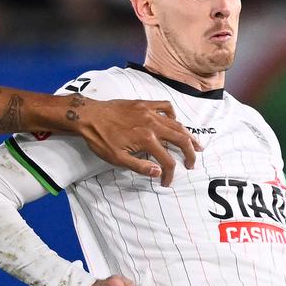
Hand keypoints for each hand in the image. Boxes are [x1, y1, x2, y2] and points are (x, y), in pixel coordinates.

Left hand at [72, 99, 200, 183]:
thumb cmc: (100, 139)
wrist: (89, 116)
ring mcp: (150, 112)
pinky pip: (165, 106)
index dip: (170, 174)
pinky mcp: (144, 104)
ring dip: (188, 135)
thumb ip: (139, 166)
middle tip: (193, 163)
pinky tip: (174, 122)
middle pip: (180, 140)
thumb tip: (158, 172)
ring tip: (196, 144)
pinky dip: (173, 115)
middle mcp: (152, 124)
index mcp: (147, 140)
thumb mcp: (117, 159)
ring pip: (176, 124)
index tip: (166, 182)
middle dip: (190, 153)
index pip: (167, 160)